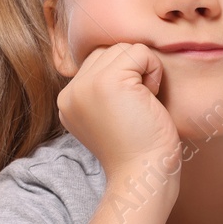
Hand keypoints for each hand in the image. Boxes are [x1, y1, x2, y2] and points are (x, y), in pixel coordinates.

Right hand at [56, 42, 182, 186]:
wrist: (143, 175)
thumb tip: (124, 55)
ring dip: (144, 71)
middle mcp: (70, 92)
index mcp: (68, 101)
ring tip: (143, 103)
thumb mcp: (110, 115)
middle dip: (133, 71)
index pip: (98, 61)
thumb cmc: (140, 148)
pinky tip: (151, 99)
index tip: (129, 110)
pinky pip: (139, 52)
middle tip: (139, 107)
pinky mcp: (108, 82)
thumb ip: (103, 88)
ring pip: (123, 48)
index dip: (124, 78)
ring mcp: (86, 85)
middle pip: (109, 51)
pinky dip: (154, 70)